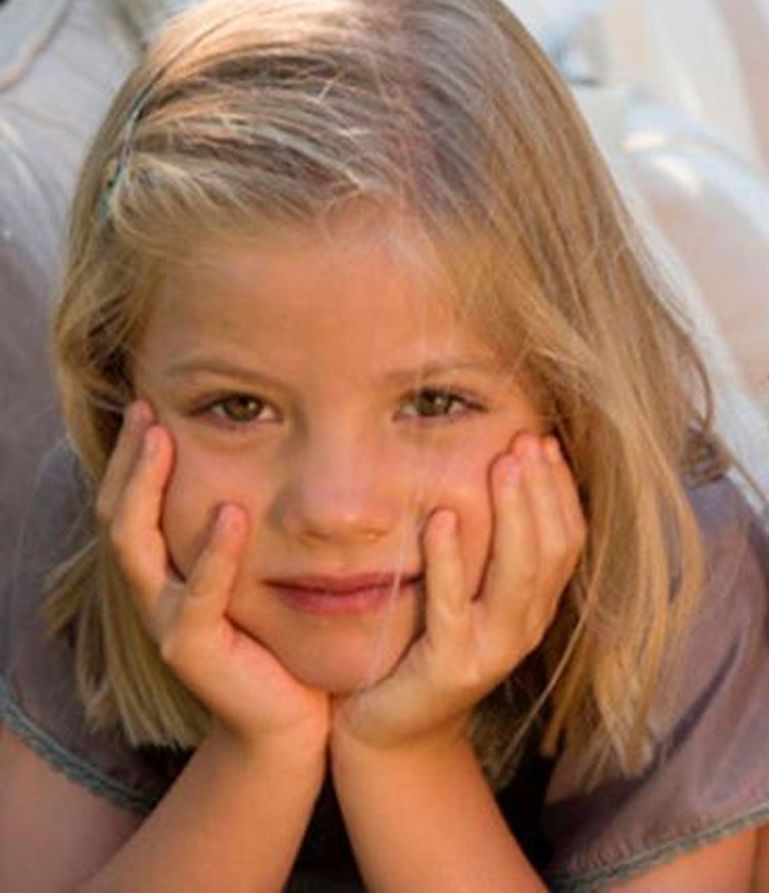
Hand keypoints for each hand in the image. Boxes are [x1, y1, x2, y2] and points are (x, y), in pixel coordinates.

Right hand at [101, 401, 330, 754]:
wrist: (292, 718)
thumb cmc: (283, 639)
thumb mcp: (265, 573)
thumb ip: (257, 527)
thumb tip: (280, 462)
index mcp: (168, 573)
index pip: (133, 505)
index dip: (136, 457)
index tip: (152, 405)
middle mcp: (156, 593)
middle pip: (121, 516)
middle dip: (132, 461)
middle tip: (146, 410)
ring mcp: (167, 621)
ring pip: (138, 548)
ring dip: (150, 491)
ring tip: (165, 442)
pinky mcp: (192, 648)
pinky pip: (196, 596)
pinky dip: (213, 555)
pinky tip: (232, 515)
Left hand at [331, 433, 585, 755]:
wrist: (392, 734)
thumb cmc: (424, 649)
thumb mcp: (467, 596)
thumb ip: (487, 552)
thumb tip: (500, 473)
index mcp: (536, 606)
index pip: (568, 538)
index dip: (561, 489)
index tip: (544, 441)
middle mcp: (526, 627)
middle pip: (552, 548)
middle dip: (542, 488)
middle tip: (525, 439)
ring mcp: (494, 649)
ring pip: (520, 572)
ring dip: (514, 512)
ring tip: (501, 464)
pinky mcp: (452, 666)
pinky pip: (454, 605)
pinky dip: (450, 558)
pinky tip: (441, 518)